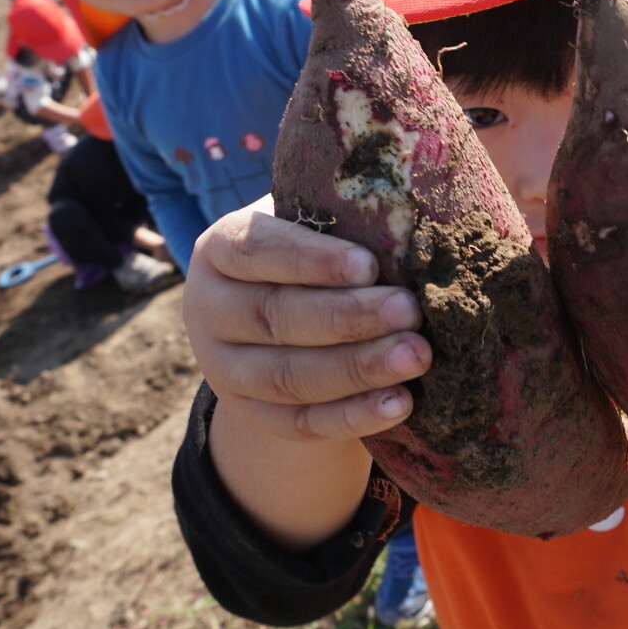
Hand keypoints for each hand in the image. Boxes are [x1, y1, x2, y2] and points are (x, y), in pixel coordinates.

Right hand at [184, 195, 431, 442]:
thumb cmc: (311, 253)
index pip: (256, 250)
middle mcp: (209, 310)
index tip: (369, 265)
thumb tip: (403, 206)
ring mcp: (224, 369)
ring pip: (287, 377)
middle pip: (274, 318)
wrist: (279, 316)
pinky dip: (353, 416)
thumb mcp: (310, 223)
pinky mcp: (252, 414)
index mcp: (219, 249)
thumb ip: (339, 215)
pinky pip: (301, 422)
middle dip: (347, 318)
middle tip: (410, 312)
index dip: (311, 260)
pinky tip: (400, 403)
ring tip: (417, 356)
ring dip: (357, 370)